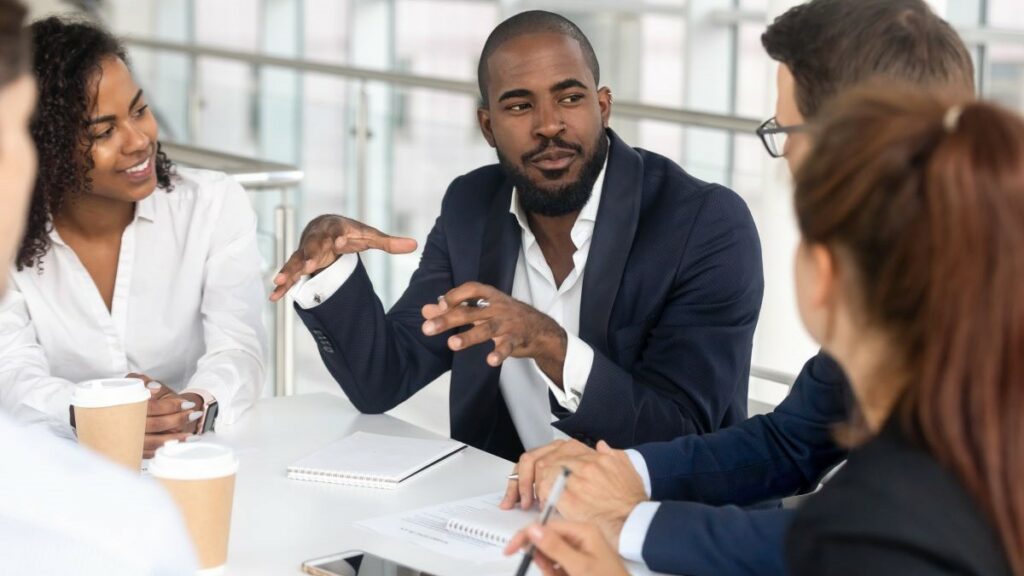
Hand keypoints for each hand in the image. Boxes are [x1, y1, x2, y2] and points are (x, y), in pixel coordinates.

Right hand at [129, 373, 201, 457]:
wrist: (148, 412)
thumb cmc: (149, 398)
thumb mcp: (144, 385)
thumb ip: (144, 382)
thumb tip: (154, 387)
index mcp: (125, 405)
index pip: (150, 407)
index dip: (169, 406)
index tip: (187, 404)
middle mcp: (125, 424)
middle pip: (154, 424)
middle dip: (176, 420)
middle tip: (193, 415)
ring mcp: (130, 439)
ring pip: (153, 441)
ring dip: (175, 438)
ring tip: (193, 434)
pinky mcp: (136, 450)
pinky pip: (152, 452)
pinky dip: (168, 448)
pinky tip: (183, 445)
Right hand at [269, 214, 416, 301]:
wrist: (325, 226)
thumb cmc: (349, 232)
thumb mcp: (369, 236)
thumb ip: (389, 242)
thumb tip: (415, 245)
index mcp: (336, 229)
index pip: (337, 232)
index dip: (338, 238)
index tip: (339, 243)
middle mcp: (318, 239)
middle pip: (312, 246)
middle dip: (310, 254)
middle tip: (309, 264)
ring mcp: (306, 251)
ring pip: (296, 260)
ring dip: (289, 270)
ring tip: (280, 281)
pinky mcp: (299, 263)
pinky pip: (290, 273)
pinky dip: (282, 285)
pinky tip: (274, 297)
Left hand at [421, 282, 567, 382]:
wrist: (541, 329)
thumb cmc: (505, 316)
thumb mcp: (481, 309)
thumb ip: (453, 309)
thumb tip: (425, 310)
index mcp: (490, 296)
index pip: (471, 289)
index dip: (454, 295)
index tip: (439, 305)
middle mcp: (498, 307)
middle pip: (470, 311)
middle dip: (448, 319)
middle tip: (427, 328)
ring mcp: (508, 323)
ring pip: (486, 329)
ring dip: (469, 337)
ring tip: (452, 344)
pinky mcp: (517, 340)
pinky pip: (507, 346)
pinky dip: (499, 353)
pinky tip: (490, 360)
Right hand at [504, 521, 628, 575]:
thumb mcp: (580, 567)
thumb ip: (555, 548)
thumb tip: (533, 530)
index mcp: (583, 531)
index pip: (546, 526)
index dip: (527, 536)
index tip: (511, 549)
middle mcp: (581, 538)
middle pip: (547, 542)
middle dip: (544, 561)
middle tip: (552, 574)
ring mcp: (580, 552)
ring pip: (550, 558)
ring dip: (551, 572)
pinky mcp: (579, 565)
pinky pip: (558, 567)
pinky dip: (557, 575)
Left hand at [517, 440, 645, 545]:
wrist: (636, 521)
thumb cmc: (631, 500)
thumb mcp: (626, 469)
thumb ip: (612, 454)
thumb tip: (601, 446)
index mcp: (594, 455)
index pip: (558, 450)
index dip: (546, 464)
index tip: (541, 475)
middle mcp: (584, 463)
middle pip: (545, 459)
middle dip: (532, 475)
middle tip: (528, 490)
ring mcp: (576, 479)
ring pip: (542, 472)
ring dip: (534, 486)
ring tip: (533, 499)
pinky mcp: (570, 498)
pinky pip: (545, 490)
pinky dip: (540, 497)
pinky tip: (542, 506)